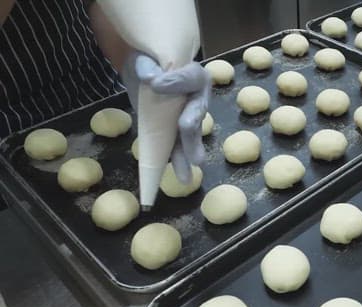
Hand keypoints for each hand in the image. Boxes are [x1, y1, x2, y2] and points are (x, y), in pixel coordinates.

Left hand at [120, 52, 210, 182]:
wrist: (146, 71)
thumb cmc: (150, 60)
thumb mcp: (145, 57)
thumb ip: (148, 65)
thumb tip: (151, 77)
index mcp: (194, 75)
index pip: (190, 78)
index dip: (176, 81)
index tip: (155, 83)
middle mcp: (198, 98)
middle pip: (196, 112)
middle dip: (190, 123)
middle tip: (185, 128)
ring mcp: (190, 118)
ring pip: (190, 135)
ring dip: (188, 151)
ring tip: (189, 169)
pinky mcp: (178, 132)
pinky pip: (179, 147)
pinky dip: (179, 161)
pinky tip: (183, 176)